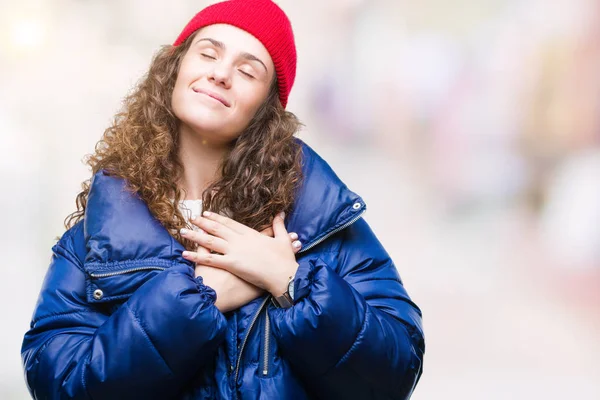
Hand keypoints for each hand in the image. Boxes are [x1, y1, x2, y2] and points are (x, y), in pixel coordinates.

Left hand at [182, 211, 298, 296]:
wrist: (283, 275)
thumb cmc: (285, 260)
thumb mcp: (283, 239)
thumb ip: (279, 225)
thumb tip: (280, 212)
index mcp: (251, 234)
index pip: (231, 223)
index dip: (218, 218)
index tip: (208, 213)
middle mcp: (240, 240)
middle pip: (218, 229)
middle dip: (203, 223)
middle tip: (192, 218)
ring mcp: (235, 251)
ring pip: (210, 241)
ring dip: (195, 236)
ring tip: (183, 231)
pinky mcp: (232, 264)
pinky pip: (210, 259)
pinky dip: (196, 257)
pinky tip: (185, 254)